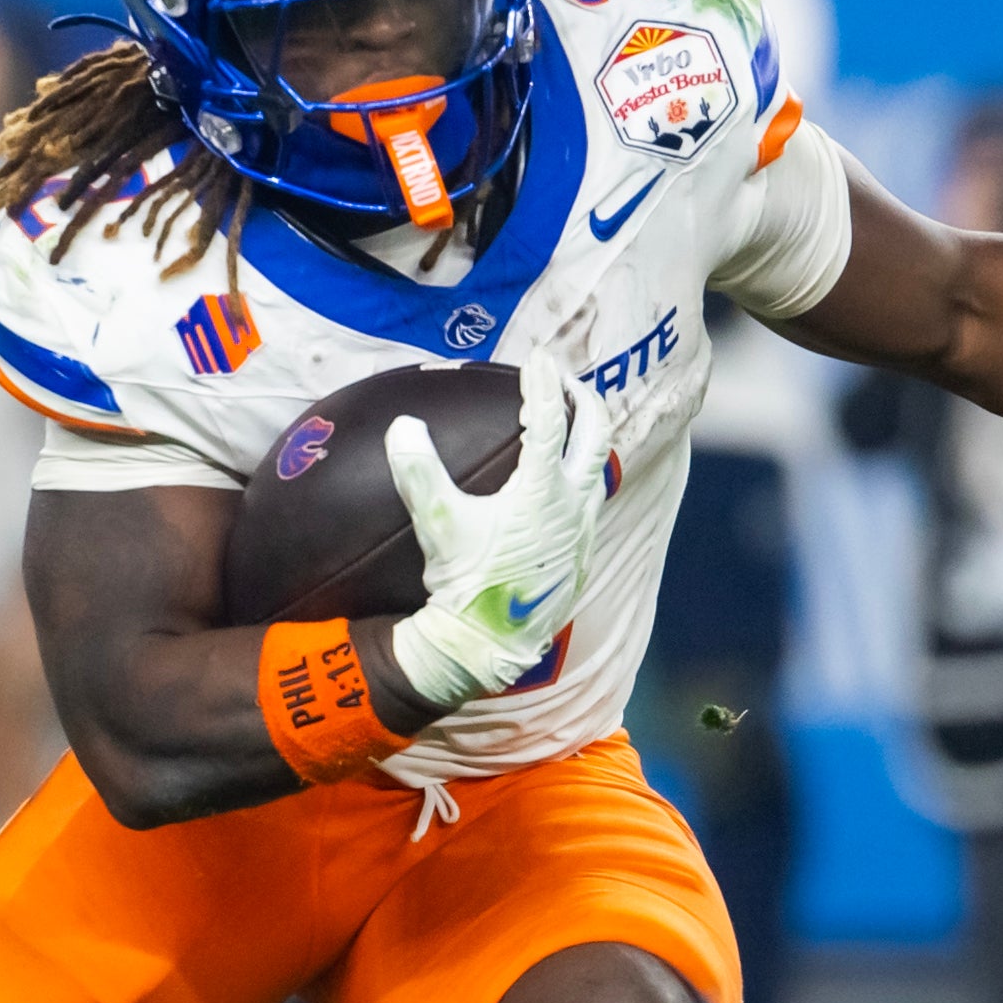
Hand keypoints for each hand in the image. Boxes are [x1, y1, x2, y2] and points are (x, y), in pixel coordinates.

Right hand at [383, 352, 613, 706]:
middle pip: (596, 435)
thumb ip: (418, 472)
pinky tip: (560, 485)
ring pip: (599, 470)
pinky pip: (592, 503)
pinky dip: (580, 478)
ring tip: (568, 425)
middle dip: (584, 399)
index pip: (549, 421)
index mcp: (542, 492)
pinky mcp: (581, 555)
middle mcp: (573, 506)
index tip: (536, 358)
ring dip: (587, 440)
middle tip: (563, 379)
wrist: (488, 644)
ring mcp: (582, 532)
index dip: (542, 384)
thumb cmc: (463, 584)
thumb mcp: (437, 525)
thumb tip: (402, 426)